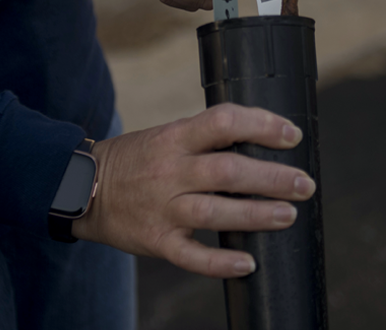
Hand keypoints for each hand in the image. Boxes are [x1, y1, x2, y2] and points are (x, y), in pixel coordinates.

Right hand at [70, 103, 314, 277]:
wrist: (81, 188)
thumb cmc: (138, 159)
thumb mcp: (167, 135)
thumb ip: (206, 138)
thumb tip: (263, 140)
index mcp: (174, 138)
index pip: (222, 121)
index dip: (261, 125)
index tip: (291, 135)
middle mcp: (170, 171)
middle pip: (227, 171)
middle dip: (272, 178)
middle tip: (304, 185)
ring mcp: (162, 208)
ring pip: (214, 213)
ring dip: (256, 215)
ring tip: (287, 215)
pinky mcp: (155, 241)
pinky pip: (191, 256)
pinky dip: (220, 263)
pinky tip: (247, 264)